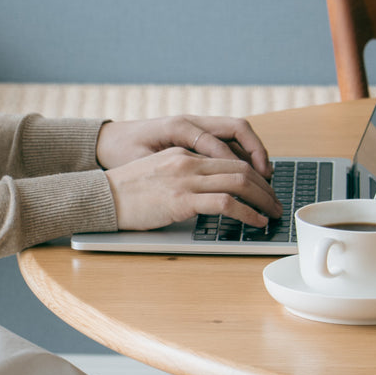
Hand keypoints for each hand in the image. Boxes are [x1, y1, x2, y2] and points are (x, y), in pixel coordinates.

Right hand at [95, 115, 279, 229]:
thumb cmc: (122, 194)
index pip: (229, 158)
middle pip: (241, 168)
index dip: (253, 174)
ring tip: (272, 213)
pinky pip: (226, 203)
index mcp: (182, 153)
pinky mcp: (182, 200)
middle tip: (275, 202)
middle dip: (265, 187)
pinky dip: (247, 213)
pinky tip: (255, 222)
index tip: (263, 189)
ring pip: (240, 182)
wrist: (100, 198)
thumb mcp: (154, 175)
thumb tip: (200, 195)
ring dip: (263, 200)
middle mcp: (188, 161)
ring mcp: (186, 179)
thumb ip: (178, 178)